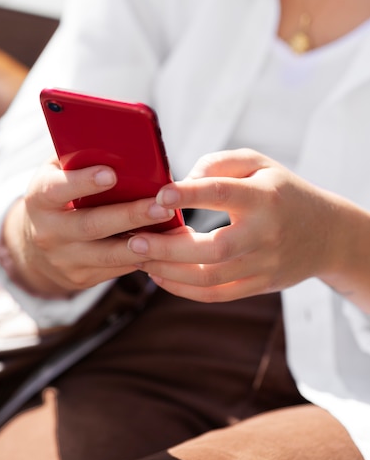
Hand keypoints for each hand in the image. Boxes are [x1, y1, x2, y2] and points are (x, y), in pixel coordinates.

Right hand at [2, 157, 175, 295]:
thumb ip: (79, 159)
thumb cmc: (58, 196)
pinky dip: (145, 257)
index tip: (111, 174)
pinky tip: (168, 246)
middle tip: (161, 205)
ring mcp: (65, 259)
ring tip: (173, 231)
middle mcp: (48, 232)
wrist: (36, 248)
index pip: (57, 190)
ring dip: (144, 243)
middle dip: (129, 215)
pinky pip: (117, 269)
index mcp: (39, 199)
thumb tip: (119, 142)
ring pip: (108, 254)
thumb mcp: (57, 174)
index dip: (83, 182)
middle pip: (91, 225)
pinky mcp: (81, 278)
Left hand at [127, 149, 350, 302]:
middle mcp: (265, 234)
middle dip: (168, 248)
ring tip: (139, 258)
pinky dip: (184, 290)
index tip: (158, 195)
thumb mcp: (259, 164)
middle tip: (134, 241)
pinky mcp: (259, 285)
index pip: (223, 194)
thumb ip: (218, 164)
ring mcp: (263, 265)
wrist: (326, 234)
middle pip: (213, 249)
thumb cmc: (282, 192)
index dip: (189, 195)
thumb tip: (181, 182)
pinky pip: (216, 295)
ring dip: (169, 272)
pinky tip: (160, 277)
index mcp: (264, 197)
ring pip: (211, 278)